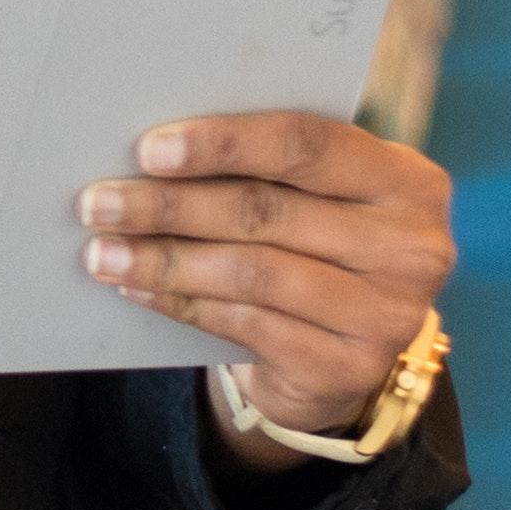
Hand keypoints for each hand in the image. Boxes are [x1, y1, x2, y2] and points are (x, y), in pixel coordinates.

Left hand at [76, 113, 456, 454]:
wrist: (345, 355)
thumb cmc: (316, 250)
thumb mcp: (316, 201)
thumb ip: (266, 170)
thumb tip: (152, 152)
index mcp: (407, 181)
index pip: (308, 143)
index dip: (224, 143)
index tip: (149, 149)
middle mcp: (412, 247)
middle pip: (268, 211)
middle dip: (170, 205)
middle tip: (98, 202)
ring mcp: (387, 314)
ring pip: (251, 273)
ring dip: (164, 259)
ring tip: (102, 251)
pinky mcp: (348, 367)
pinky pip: (245, 324)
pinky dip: (181, 302)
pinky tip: (138, 287)